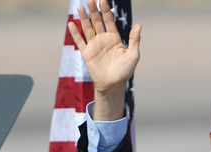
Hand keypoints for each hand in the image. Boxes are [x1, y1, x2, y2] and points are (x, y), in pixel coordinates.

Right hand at [68, 0, 140, 118]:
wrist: (114, 85)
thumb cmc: (125, 71)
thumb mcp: (133, 55)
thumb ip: (135, 40)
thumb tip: (139, 25)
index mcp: (115, 39)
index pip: (109, 22)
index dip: (106, 11)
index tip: (103, 1)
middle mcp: (104, 40)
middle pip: (97, 22)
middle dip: (94, 12)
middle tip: (90, 0)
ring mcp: (94, 46)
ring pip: (88, 28)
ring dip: (84, 18)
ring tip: (80, 7)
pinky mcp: (87, 53)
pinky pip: (80, 41)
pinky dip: (75, 33)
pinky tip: (72, 23)